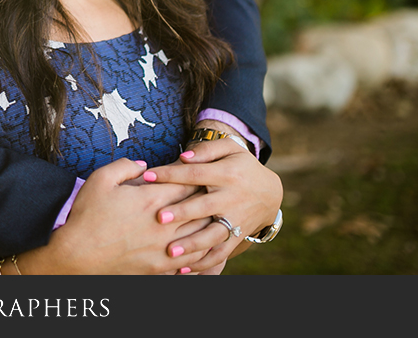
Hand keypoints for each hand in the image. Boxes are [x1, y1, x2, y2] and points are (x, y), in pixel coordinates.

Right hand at [21, 159, 213, 273]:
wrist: (77, 255)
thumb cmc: (86, 215)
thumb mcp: (100, 179)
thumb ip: (125, 166)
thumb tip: (144, 165)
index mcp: (151, 199)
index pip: (187, 183)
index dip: (195, 176)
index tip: (198, 172)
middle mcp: (164, 225)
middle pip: (200, 208)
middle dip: (206, 198)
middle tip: (211, 191)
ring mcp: (164, 249)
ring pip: (202, 235)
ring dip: (210, 225)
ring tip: (214, 216)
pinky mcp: (160, 268)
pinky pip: (192, 260)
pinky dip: (201, 251)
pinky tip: (203, 245)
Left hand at [143, 139, 282, 272]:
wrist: (270, 192)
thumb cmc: (240, 166)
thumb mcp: (229, 149)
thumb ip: (206, 150)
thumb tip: (184, 157)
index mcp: (227, 174)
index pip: (196, 174)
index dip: (171, 174)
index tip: (147, 176)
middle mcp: (232, 198)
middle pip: (205, 206)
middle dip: (182, 213)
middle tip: (159, 217)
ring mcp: (236, 220)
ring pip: (214, 235)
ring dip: (192, 244)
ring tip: (170, 252)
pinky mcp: (238, 237)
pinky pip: (221, 253)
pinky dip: (204, 263)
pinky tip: (184, 269)